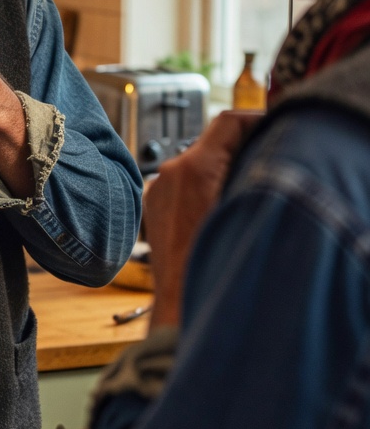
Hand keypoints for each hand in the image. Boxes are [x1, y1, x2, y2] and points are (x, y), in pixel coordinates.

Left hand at [145, 112, 260, 326]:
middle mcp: (169, 175)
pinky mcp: (155, 209)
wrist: (180, 308)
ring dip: (223, 169)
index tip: (273, 127)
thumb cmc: (212, 268)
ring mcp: (159, 192)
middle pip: (212, 142)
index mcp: (193, 169)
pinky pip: (184, 185)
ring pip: (198, 164)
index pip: (228, 122)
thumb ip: (254, 175)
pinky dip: (205, 187)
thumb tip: (264, 155)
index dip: (255, 120)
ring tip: (248, 188)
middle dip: (241, 147)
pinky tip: (223, 209)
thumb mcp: (247, 211)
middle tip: (268, 158)